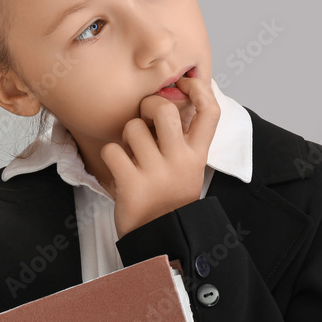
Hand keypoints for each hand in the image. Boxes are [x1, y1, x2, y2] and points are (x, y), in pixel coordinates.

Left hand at [100, 75, 220, 238]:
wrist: (160, 238)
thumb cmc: (169, 197)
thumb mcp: (188, 168)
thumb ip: (182, 139)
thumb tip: (170, 96)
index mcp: (197, 155)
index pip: (211, 111)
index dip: (199, 88)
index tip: (185, 82)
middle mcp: (181, 161)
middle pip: (165, 108)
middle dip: (149, 105)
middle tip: (145, 118)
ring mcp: (157, 173)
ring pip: (133, 127)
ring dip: (127, 136)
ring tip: (132, 154)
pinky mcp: (132, 185)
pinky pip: (112, 150)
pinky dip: (111, 156)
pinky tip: (120, 169)